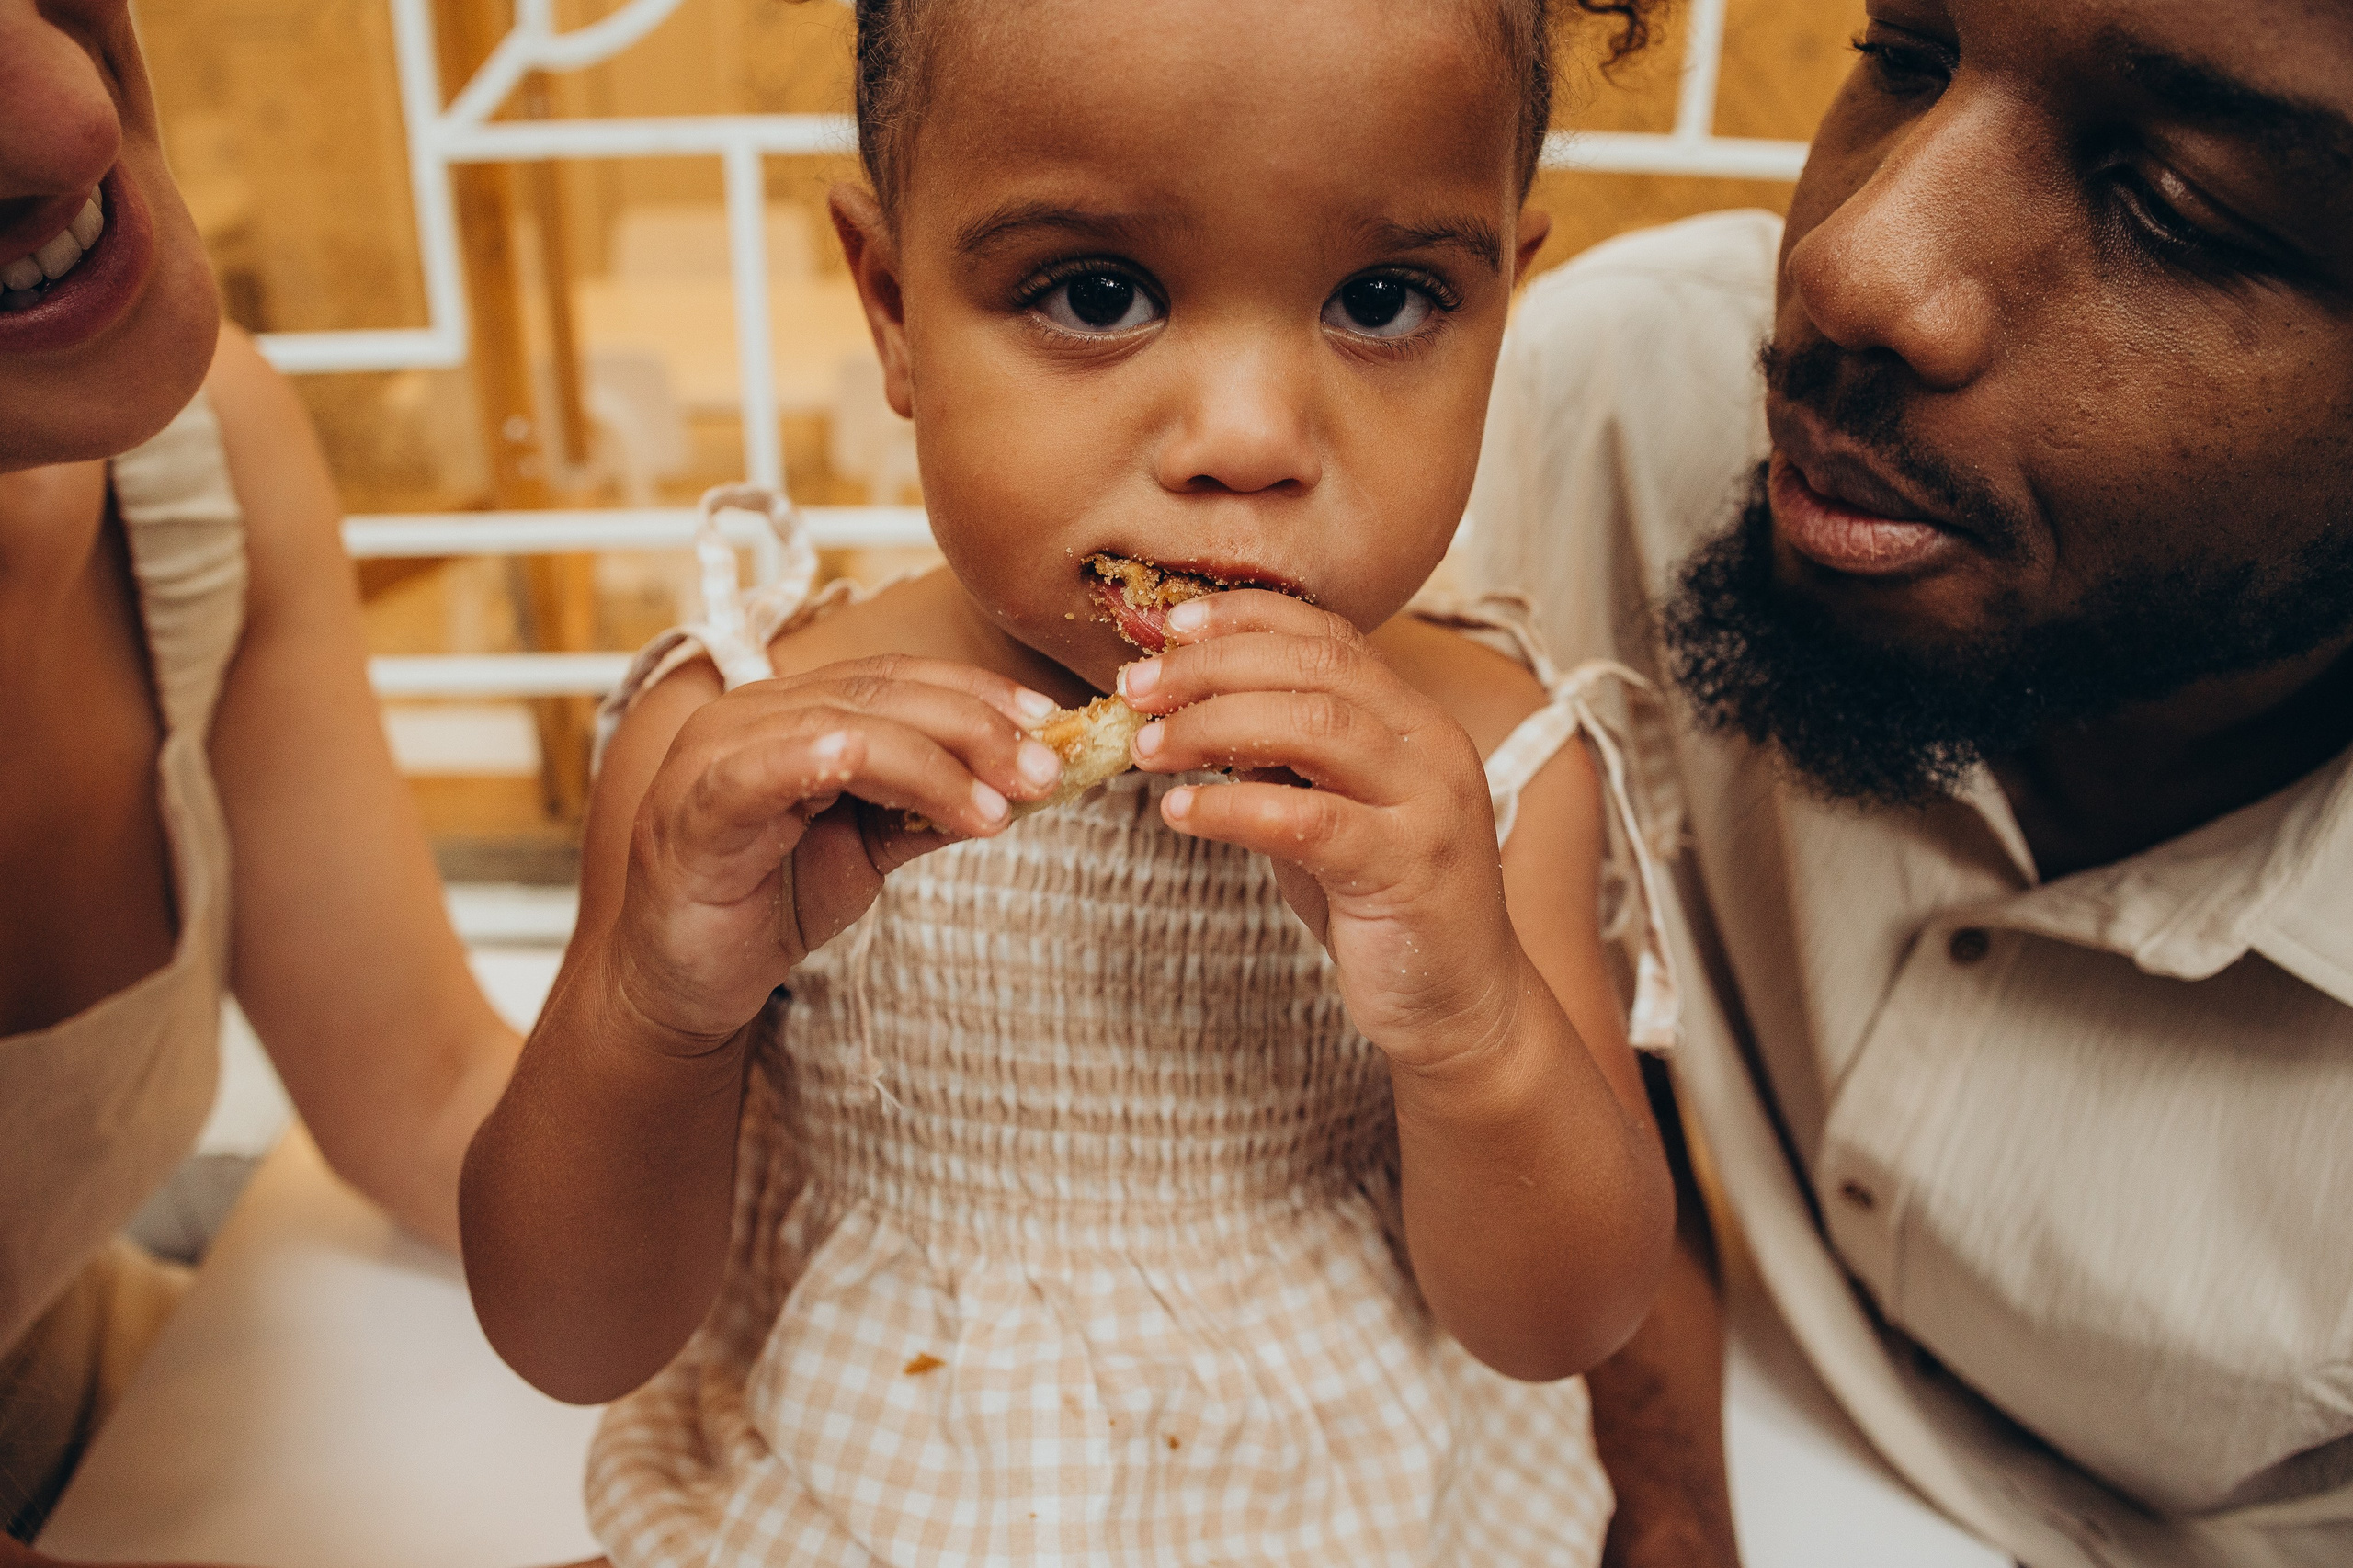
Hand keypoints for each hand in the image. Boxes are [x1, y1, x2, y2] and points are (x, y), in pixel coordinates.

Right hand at [611, 657, 1065, 1048]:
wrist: (681, 985)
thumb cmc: (769, 902)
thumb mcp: (871, 849)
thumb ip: (930, 808)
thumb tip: (1023, 783)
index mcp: (796, 707)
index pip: (901, 678)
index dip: (982, 695)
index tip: (1054, 724)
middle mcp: (755, 711)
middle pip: (884, 693)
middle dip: (977, 729)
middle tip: (1047, 769)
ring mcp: (717, 754)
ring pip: (844, 725)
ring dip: (935, 763)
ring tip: (1000, 808)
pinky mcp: (692, 809)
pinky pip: (767, 771)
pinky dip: (837, 765)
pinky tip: (913, 792)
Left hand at [1119, 592, 1524, 1070]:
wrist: (1462, 1005)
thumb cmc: (1383, 904)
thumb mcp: (1329, 811)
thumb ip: (1280, 761)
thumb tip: (1182, 712)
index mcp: (1413, 719)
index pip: (1330, 634)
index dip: (1246, 619)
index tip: (1170, 626)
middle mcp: (1430, 747)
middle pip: (1316, 667)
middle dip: (1214, 666)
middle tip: (1137, 689)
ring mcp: (1428, 805)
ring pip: (1316, 727)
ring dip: (1215, 726)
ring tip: (1148, 748)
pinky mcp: (1408, 868)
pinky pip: (1309, 821)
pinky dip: (1234, 807)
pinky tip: (1181, 812)